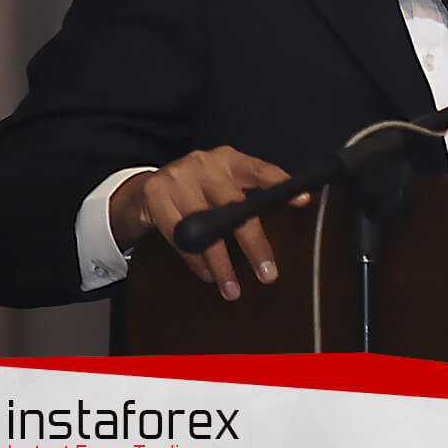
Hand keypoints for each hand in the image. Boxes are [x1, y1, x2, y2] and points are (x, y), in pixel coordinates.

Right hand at [109, 146, 309, 300]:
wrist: (145, 190)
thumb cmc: (196, 190)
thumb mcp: (222, 183)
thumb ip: (247, 195)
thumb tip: (287, 220)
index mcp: (228, 159)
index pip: (260, 170)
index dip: (281, 185)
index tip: (302, 201)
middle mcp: (205, 164)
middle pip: (234, 206)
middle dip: (253, 244)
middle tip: (268, 273)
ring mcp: (179, 179)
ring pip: (206, 227)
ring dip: (222, 263)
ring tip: (233, 289)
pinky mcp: (156, 197)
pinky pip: (180, 237)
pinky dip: (195, 260)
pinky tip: (207, 274)